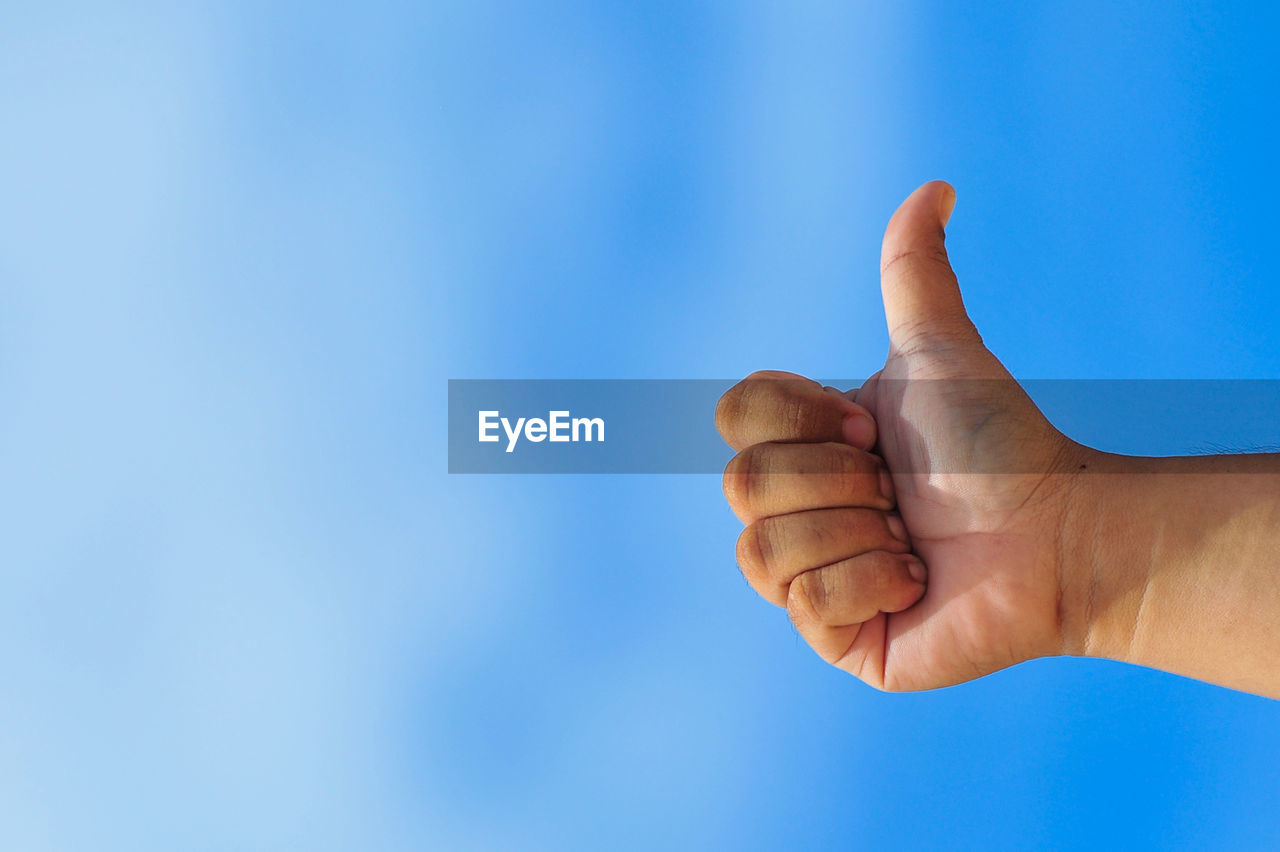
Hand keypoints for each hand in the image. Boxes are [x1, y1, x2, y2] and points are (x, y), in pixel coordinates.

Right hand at [717, 181, 1089, 690]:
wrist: (1056, 532)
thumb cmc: (998, 444)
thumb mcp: (939, 353)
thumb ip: (915, 273)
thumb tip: (937, 185)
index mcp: (800, 448)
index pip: (735, 417)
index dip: (804, 417)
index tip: (875, 427)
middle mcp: (792, 512)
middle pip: (742, 486)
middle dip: (838, 479)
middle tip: (898, 488)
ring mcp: (807, 579)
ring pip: (763, 551)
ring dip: (857, 534)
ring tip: (911, 538)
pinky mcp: (833, 636)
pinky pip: (807, 605)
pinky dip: (874, 582)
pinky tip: (917, 582)